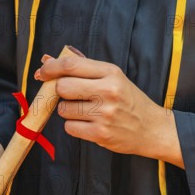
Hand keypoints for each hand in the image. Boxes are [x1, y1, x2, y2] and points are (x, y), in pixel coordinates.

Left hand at [36, 55, 183, 167]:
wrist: (151, 128)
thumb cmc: (128, 100)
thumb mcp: (112, 77)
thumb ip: (81, 68)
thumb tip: (46, 61)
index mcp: (111, 72)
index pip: (71, 65)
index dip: (51, 68)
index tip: (43, 72)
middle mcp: (108, 91)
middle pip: (63, 87)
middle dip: (60, 92)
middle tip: (71, 96)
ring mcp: (104, 114)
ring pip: (64, 109)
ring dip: (68, 111)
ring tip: (86, 112)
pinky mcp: (100, 134)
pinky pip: (69, 127)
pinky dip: (74, 126)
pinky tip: (88, 124)